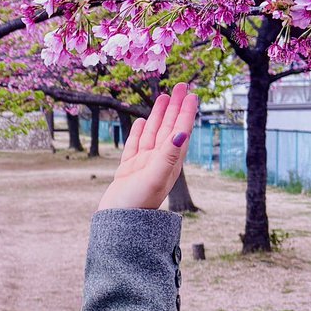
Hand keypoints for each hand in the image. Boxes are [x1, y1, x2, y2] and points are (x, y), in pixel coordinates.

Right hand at [98, 83, 198, 210]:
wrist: (119, 225)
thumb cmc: (137, 204)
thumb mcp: (155, 178)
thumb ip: (169, 155)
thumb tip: (183, 133)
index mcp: (169, 162)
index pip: (180, 130)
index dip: (185, 111)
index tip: (191, 93)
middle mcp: (159, 161)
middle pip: (169, 128)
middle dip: (174, 107)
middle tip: (180, 86)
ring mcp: (143, 165)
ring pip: (152, 134)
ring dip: (158, 115)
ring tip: (162, 97)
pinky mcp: (128, 170)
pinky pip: (135, 146)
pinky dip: (138, 132)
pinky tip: (141, 122)